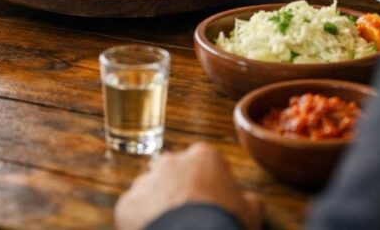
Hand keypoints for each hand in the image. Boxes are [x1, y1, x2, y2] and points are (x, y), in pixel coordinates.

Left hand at [115, 143, 261, 229]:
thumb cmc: (225, 222)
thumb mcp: (251, 211)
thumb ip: (248, 199)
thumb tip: (248, 201)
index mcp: (203, 157)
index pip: (204, 162)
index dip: (207, 183)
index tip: (211, 200)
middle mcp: (171, 162)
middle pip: (173, 172)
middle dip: (179, 189)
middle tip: (189, 216)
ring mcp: (146, 181)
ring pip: (150, 191)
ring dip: (158, 205)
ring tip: (171, 228)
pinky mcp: (127, 203)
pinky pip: (133, 211)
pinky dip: (140, 222)